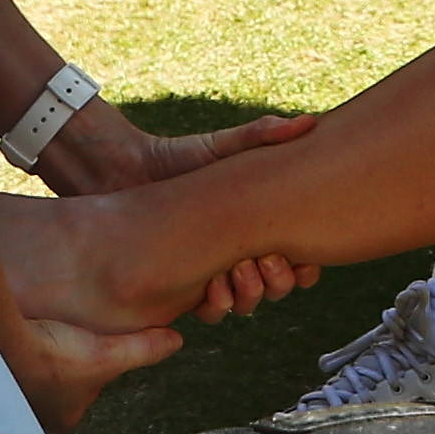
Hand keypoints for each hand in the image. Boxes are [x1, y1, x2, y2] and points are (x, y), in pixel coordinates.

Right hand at [11, 315, 183, 433]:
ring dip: (39, 358)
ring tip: (44, 335)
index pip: (86, 392)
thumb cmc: (55, 357)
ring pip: (34, 375)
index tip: (88, 347)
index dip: (92, 368)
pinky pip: (11, 363)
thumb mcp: (110, 353)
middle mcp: (38, 415)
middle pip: (60, 385)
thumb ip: (143, 349)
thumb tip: (176, 341)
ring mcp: (13, 397)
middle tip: (64, 341)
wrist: (1, 345)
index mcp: (66, 416)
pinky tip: (21, 331)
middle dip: (63, 365)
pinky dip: (18, 350)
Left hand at [37, 105, 324, 318]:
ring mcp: (212, 272)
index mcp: (258, 226)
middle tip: (269, 261)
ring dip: (251, 295)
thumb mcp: (222, 147)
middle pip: (278, 285)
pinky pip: (211, 312)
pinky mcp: (183, 288)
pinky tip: (213, 286)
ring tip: (239, 272)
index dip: (308, 265)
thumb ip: (263, 135)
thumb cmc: (175, 157)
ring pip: (247, 303)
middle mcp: (239, 253)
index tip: (308, 258)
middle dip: (280, 280)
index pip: (298, 257)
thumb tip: (309, 121)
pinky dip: (218, 305)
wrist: (125, 175)